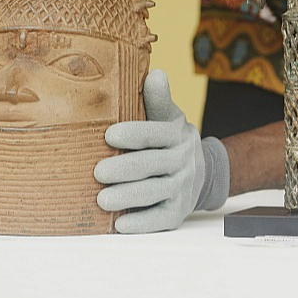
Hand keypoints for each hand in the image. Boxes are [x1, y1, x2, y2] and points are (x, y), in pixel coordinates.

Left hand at [95, 70, 229, 233]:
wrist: (200, 171)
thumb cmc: (168, 139)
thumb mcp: (167, 116)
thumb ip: (158, 99)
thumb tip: (156, 73)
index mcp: (177, 134)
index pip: (156, 133)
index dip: (134, 134)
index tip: (109, 135)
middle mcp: (183, 160)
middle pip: (153, 165)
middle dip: (125, 169)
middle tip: (97, 172)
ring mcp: (182, 187)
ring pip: (155, 192)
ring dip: (128, 197)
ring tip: (102, 200)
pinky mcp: (178, 211)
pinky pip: (160, 218)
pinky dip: (141, 222)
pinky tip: (120, 224)